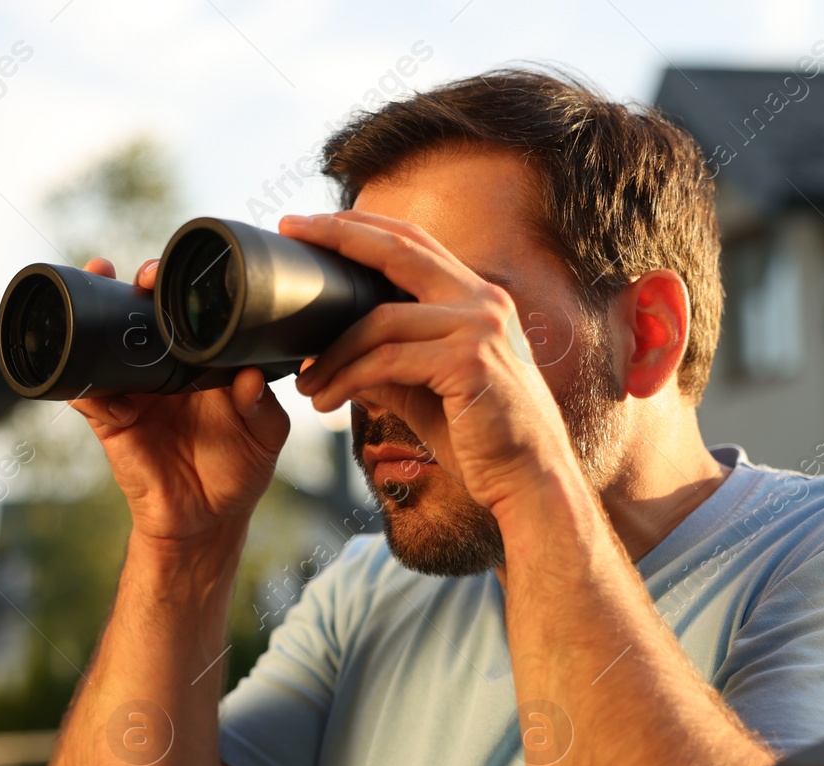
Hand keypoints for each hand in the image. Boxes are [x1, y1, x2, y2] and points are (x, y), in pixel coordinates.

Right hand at [70, 258, 289, 547]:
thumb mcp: (264, 436)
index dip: (185, 290)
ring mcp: (135, 392)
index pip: (190, 315)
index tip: (189, 276)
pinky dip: (84, 381)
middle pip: (143, 317)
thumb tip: (250, 378)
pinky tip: (94, 376)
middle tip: (144, 278)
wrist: (207, 520)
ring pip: (107, 344)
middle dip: (137, 288)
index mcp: (205, 362)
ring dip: (96, 314)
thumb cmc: (239, 469)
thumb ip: (261, 406)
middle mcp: (167, 369)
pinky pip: (88, 395)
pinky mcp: (110, 421)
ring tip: (97, 286)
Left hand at [287, 212, 579, 515]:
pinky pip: (387, 362)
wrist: (531, 482)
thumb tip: (331, 355)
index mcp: (478, 299)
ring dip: (332, 352)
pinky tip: (325, 401)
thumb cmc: (482, 439)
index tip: (311, 225)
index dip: (361, 227)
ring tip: (305, 382)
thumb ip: (388, 363)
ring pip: (380, 320)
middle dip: (339, 237)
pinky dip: (347, 380)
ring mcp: (480, 328)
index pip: (413, 243)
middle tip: (292, 237)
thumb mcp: (427, 391)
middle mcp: (483, 301)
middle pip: (398, 250)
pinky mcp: (469, 363)